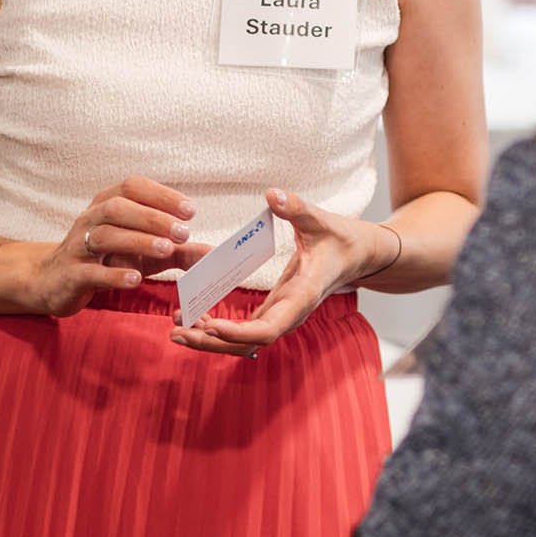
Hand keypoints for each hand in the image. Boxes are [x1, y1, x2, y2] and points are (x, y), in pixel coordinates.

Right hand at [29, 177, 210, 317]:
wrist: (54, 281)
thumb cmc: (106, 260)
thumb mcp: (143, 252)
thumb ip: (177, 251)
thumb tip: (212, 253)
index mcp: (107, 203)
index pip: (133, 186)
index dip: (162, 195)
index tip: (190, 210)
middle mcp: (91, 218)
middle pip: (119, 208)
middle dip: (153, 218)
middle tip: (183, 232)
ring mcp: (77, 245)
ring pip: (105, 235)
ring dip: (137, 240)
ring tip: (166, 250)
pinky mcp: (71, 273)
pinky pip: (90, 271)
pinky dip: (113, 273)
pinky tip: (135, 278)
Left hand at [170, 188, 395, 357]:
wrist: (359, 255)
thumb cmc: (341, 238)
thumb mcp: (320, 219)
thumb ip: (297, 208)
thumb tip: (273, 194)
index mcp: (302, 297)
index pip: (269, 328)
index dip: (239, 332)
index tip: (210, 325)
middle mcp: (290, 313)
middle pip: (249, 343)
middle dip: (212, 342)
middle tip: (177, 332)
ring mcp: (282, 314)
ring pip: (244, 340)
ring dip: (211, 339)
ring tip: (176, 328)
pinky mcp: (275, 310)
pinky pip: (245, 328)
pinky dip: (220, 327)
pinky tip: (195, 317)